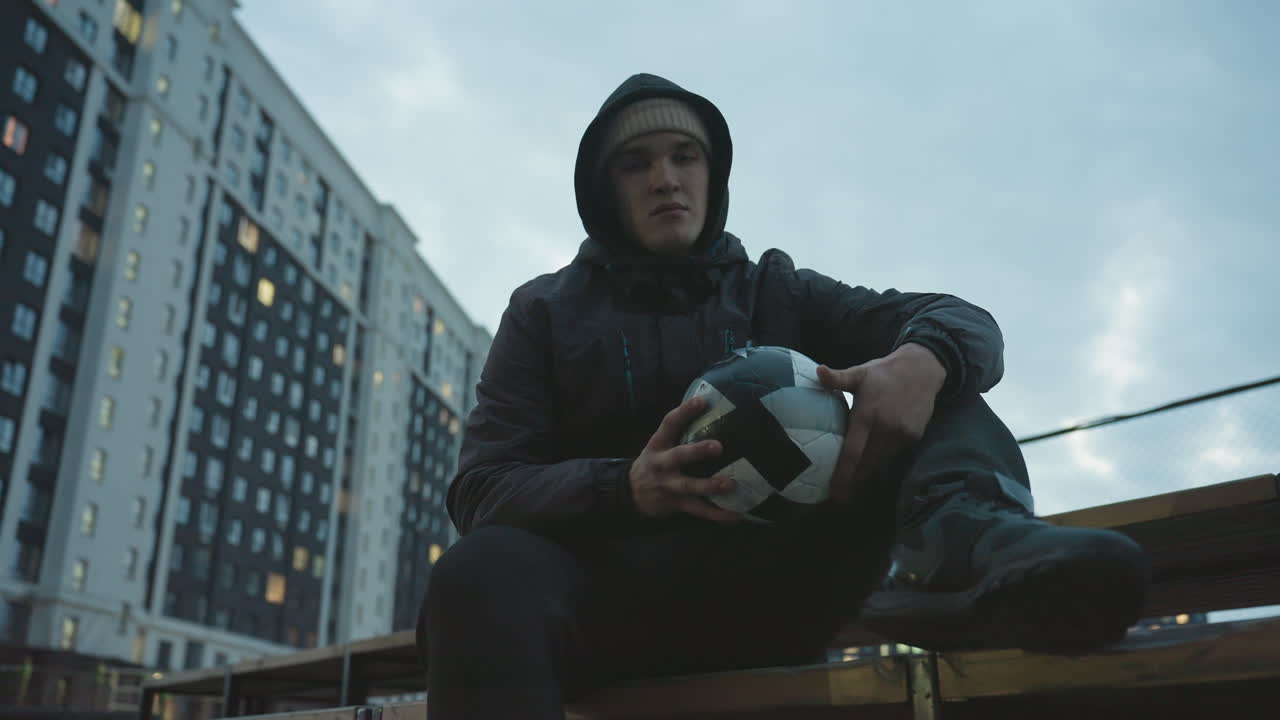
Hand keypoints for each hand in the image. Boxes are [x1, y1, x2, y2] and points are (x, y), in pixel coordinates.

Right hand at [628, 396, 741, 522]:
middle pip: (678, 457)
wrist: (629, 494)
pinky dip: (717, 514)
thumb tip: (709, 407)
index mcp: (658, 445)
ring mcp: (668, 486)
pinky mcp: (676, 504)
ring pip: (689, 487)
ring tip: (731, 484)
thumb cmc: (654, 463)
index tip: (701, 401)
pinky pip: (698, 510)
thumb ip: (679, 433)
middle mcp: (661, 464)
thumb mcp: (658, 446)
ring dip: (710, 486)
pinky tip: (735, 515)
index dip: (684, 412)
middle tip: (718, 446)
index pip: (669, 424)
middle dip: (697, 452)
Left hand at [817, 343, 946, 503]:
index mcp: (867, 415)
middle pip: (867, 465)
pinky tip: (874, 467)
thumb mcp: (859, 373)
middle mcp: (885, 429)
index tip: (834, 492)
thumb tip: (818, 371)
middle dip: (854, 482)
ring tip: (854, 488)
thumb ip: (837, 378)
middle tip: (840, 497)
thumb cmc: (884, 372)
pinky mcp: (914, 437)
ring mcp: (902, 434)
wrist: (922, 368)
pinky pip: (895, 455)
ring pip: (882, 463)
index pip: (853, 452)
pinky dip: (884, 462)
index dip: (843, 475)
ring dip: (869, 475)